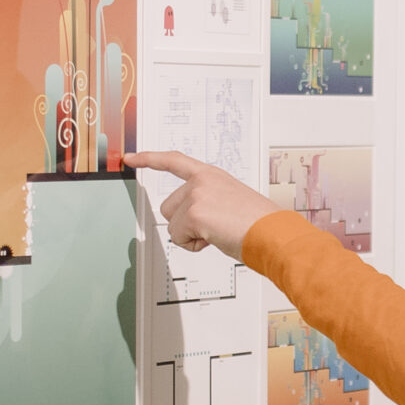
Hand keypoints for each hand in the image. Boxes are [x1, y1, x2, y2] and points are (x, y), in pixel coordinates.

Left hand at [123, 150, 278, 261]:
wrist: (273, 233)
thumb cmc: (259, 223)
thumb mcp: (231, 202)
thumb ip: (208, 202)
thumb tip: (194, 222)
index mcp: (211, 175)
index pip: (174, 161)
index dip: (150, 159)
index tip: (131, 158)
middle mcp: (202, 181)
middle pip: (168, 207)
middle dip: (184, 224)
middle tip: (213, 228)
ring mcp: (197, 195)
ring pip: (172, 224)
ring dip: (190, 235)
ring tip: (217, 233)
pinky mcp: (194, 213)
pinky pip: (179, 238)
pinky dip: (194, 245)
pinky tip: (215, 239)